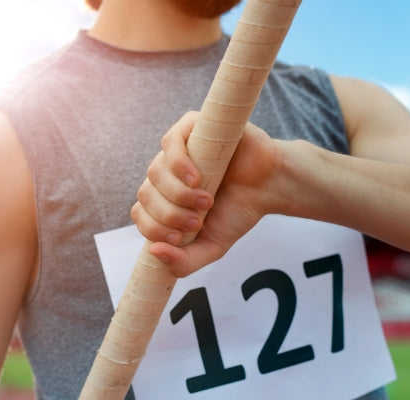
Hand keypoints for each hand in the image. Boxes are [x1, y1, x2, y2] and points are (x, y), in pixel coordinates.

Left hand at [131, 111, 278, 276]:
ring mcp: (176, 150)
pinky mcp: (192, 127)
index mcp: (164, 199)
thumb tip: (153, 251)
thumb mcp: (211, 248)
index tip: (180, 237)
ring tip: (206, 201)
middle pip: (145, 194)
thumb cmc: (238, 212)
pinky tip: (196, 178)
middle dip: (170, 214)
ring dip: (178, 194)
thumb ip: (184, 262)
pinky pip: (169, 142)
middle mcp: (165, 174)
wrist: (269, 186)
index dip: (154, 228)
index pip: (140, 213)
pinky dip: (178, 164)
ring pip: (155, 172)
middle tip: (198, 220)